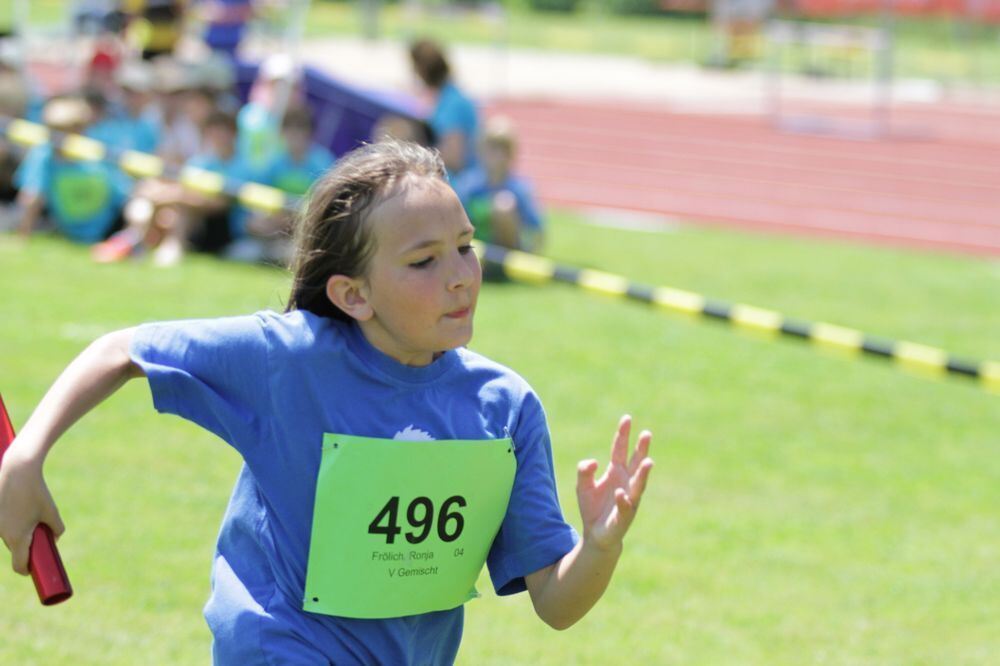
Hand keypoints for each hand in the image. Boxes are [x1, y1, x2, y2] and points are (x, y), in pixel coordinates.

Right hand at [0, 446, 64, 575]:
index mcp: (17, 538)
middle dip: (28, 548)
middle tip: (42, 539)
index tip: (34, 570)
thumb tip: (55, 538)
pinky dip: (14, 522)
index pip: (18, 565)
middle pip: (15, 550)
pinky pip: (5, 524)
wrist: (17, 470)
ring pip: (10, 536)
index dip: (27, 571)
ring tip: (34, 519)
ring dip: (21, 534)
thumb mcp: (51, 512)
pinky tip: (23, 509)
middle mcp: (3, 534)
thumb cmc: (36, 492)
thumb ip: (56, 529)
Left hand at [576, 415, 652, 551]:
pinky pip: (625, 506)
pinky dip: (624, 499)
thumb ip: (584, 471)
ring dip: (642, 473)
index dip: (623, 434)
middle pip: (635, 462)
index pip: (620, 449)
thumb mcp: (583, 485)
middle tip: (647, 433)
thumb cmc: (592, 507)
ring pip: (638, 484)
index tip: (627, 418)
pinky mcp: (624, 515)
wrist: (596, 534)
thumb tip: (594, 462)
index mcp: (616, 471)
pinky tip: (621, 492)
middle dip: (641, 449)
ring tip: (647, 461)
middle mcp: (626, 482)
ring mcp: (628, 498)